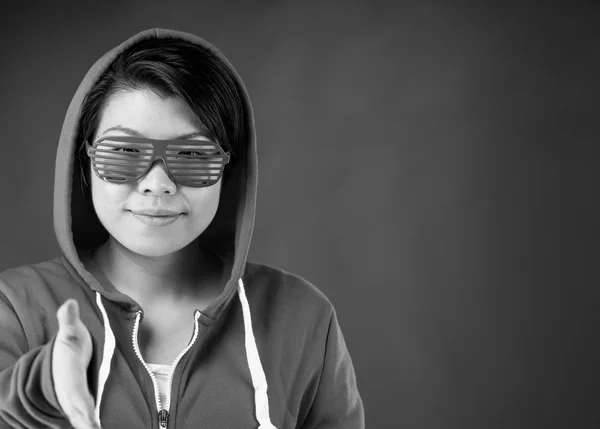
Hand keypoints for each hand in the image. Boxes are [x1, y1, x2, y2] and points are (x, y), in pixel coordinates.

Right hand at [52, 299, 100, 428]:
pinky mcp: (80, 406)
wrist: (60, 357)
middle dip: (86, 423)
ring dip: (89, 425)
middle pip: (78, 412)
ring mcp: (74, 401)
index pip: (76, 394)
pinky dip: (90, 425)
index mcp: (68, 376)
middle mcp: (69, 393)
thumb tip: (69, 302)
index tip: (90, 418)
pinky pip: (85, 418)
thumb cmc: (70, 343)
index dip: (82, 406)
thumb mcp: (70, 330)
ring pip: (81, 418)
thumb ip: (69, 319)